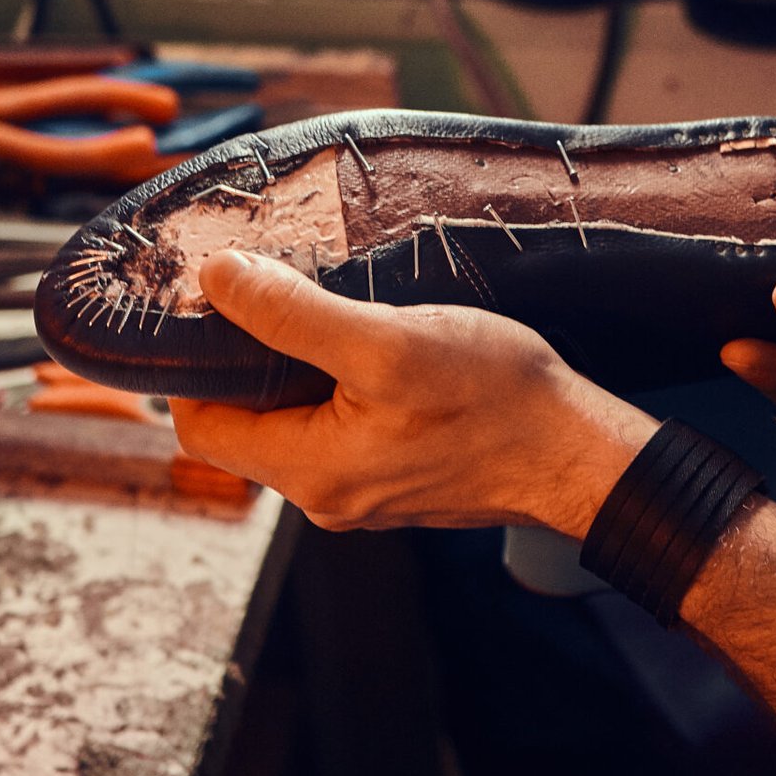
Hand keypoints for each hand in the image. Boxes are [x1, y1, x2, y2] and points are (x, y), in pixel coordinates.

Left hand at [170, 251, 652, 535]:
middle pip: (245, 424)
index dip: (195, 362)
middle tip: (285, 295)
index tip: (223, 304)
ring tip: (341, 317)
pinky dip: (345, 389)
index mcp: (308, 471)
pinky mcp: (397, 480)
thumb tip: (217, 279)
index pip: (199, 424)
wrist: (580, 453)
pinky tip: (380, 351)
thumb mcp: (387, 342)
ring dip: (303, 371)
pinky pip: (342, 432)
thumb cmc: (496, 401)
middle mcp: (325, 496)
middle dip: (253, 360)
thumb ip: (293, 316)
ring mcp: (364, 493)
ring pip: (296, 425)